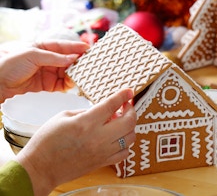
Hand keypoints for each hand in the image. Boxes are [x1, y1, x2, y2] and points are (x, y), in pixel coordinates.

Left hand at [0, 40, 88, 102]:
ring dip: (75, 74)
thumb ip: (54, 58)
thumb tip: (72, 58)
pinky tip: (73, 84)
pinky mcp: (47, 85)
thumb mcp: (32, 55)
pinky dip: (69, 85)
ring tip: (82, 76)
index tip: (89, 48)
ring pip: (67, 73)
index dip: (76, 47)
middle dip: (78, 62)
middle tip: (89, 65)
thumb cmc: (10, 63)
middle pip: (68, 60)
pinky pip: (62, 84)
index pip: (63, 46)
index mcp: (43, 47)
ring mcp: (48, 72)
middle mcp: (47, 59)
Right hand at [15, 88, 136, 195]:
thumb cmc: (47, 142)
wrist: (40, 169)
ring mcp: (102, 152)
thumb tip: (103, 109)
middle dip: (131, 110)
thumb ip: (86, 111)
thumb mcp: (63, 117)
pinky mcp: (102, 163)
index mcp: (86, 123)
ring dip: (130, 127)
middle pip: (129, 122)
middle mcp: (98, 138)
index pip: (111, 105)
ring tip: (121, 122)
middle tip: (126, 106)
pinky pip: (125, 153)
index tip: (129, 91)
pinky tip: (118, 138)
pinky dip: (126, 143)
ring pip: (130, 138)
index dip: (123, 96)